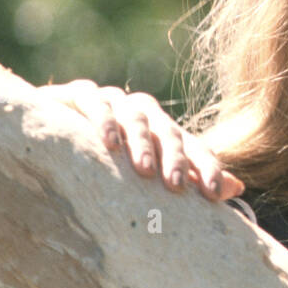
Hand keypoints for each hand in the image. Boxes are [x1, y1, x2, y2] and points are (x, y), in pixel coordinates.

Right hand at [39, 79, 242, 201]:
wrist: (49, 134)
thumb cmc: (104, 162)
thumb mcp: (146, 174)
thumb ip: (188, 178)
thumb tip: (238, 188)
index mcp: (164, 131)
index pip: (194, 148)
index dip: (207, 167)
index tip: (214, 193)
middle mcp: (144, 112)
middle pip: (168, 132)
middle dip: (175, 159)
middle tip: (176, 186)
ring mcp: (113, 100)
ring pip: (136, 117)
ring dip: (142, 143)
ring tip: (144, 171)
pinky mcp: (78, 95)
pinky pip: (95, 102)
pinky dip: (104, 121)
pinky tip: (108, 144)